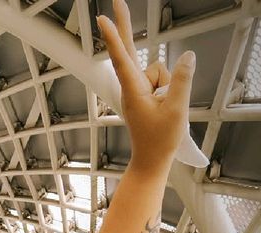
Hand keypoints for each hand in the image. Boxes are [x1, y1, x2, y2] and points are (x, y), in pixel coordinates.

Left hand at [97, 0, 195, 172]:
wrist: (152, 160)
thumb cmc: (159, 140)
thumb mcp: (176, 110)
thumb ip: (182, 80)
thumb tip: (186, 55)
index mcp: (133, 91)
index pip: (122, 58)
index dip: (113, 37)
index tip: (102, 20)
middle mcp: (132, 87)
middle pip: (129, 51)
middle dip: (123, 26)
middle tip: (117, 0)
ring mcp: (138, 90)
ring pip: (158, 70)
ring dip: (167, 84)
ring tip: (164, 109)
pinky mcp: (144, 93)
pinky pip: (161, 79)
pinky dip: (168, 88)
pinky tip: (165, 107)